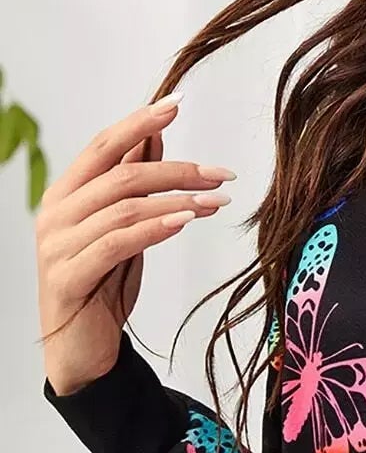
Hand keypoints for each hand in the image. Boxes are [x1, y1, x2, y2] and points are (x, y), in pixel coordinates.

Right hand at [35, 93, 235, 394]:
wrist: (82, 348)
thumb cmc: (103, 283)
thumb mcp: (122, 227)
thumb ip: (131, 184)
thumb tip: (154, 136)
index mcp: (65, 194)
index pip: (104, 145)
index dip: (140, 122)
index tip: (177, 104)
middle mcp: (56, 213)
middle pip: (120, 174)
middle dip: (177, 169)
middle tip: (222, 173)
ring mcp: (57, 245)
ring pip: (123, 206)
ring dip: (176, 200)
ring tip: (215, 201)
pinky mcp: (68, 277)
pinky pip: (116, 243)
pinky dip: (154, 228)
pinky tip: (184, 221)